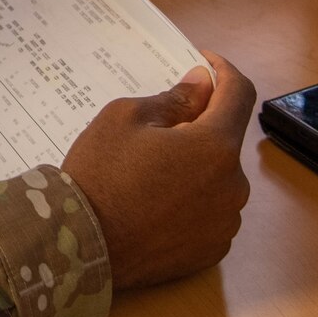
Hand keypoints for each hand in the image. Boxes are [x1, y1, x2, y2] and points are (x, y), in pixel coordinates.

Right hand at [61, 51, 255, 289]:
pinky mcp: (212, 251)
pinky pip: (210, 214)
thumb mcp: (125, 119)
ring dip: (196, 168)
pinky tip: (156, 206)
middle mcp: (233, 186)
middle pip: (224, 141)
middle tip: (155, 133)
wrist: (78, 246)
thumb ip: (174, 99)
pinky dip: (192, 203)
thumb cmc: (99, 175)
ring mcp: (225, 223)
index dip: (224, 72)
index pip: (240, 94)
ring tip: (150, 175)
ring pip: (218, 179)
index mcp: (215, 147)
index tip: (205, 65)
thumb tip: (202, 86)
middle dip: (198, 129)